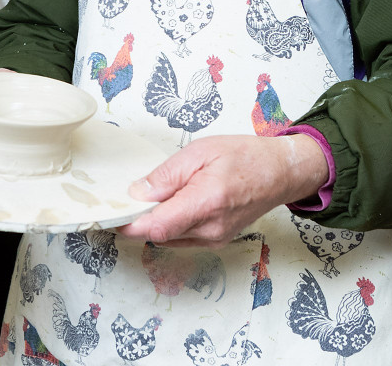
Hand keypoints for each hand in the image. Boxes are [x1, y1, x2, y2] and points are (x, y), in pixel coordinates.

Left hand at [116, 133, 329, 246]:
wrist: (280, 172)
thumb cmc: (245, 156)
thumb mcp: (200, 152)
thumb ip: (167, 175)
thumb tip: (138, 193)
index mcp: (207, 201)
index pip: (158, 226)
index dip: (129, 225)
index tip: (110, 216)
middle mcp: (211, 227)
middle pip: (159, 234)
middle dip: (139, 219)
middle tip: (126, 199)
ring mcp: (215, 238)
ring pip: (169, 238)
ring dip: (154, 222)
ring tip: (153, 197)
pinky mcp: (217, 240)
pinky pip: (182, 238)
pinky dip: (170, 224)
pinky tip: (171, 205)